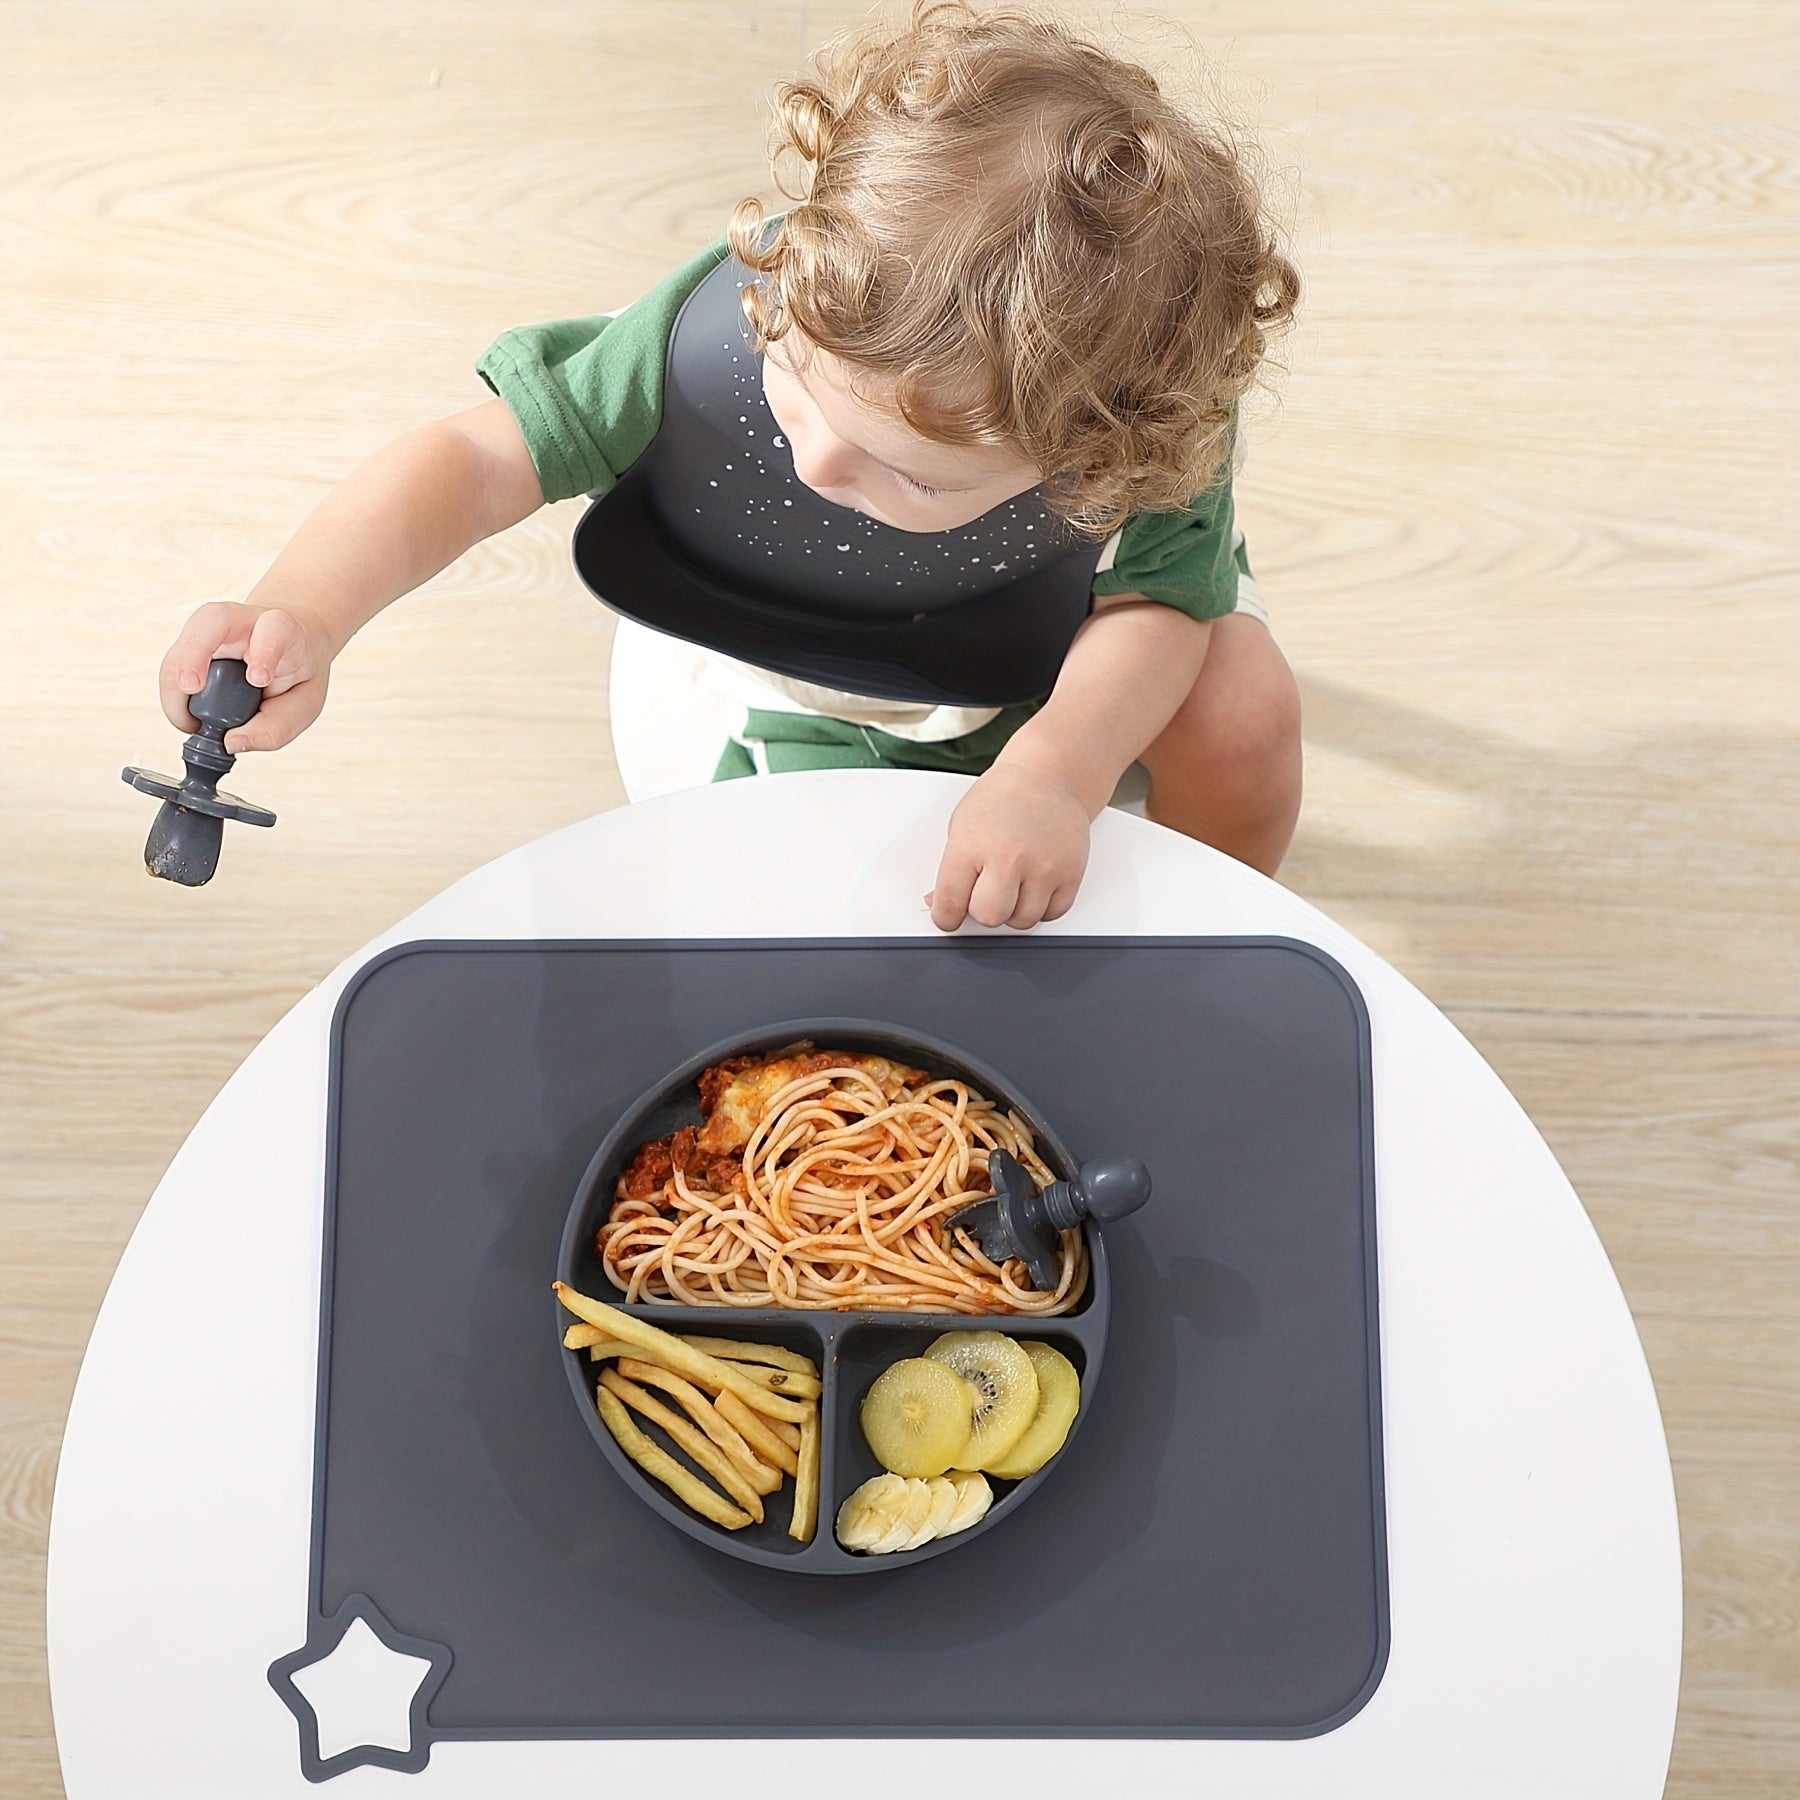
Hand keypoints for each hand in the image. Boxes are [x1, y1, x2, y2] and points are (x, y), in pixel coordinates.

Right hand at [158, 601, 333, 752]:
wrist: (290, 644)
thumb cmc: (296, 672)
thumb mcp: (303, 704)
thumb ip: (275, 727)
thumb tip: (231, 743)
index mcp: (283, 630)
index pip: (274, 628)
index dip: (265, 651)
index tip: (258, 680)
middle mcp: (243, 621)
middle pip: (213, 620)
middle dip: (196, 652)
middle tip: (190, 687)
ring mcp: (212, 629)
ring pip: (184, 642)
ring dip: (175, 680)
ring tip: (188, 721)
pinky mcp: (191, 643)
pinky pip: (173, 664)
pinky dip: (174, 695)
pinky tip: (187, 718)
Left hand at [927, 761, 1090, 930]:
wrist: (1049, 777)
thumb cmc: (1003, 797)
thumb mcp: (962, 825)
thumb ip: (950, 869)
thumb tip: (940, 903)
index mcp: (972, 845)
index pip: (950, 904)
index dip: (946, 917)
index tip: (949, 916)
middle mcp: (1009, 857)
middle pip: (989, 918)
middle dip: (983, 911)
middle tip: (986, 892)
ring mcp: (1043, 867)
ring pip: (1022, 921)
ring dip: (1014, 911)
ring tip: (1013, 885)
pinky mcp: (1070, 874)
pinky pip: (1052, 914)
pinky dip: (1041, 907)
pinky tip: (1034, 886)